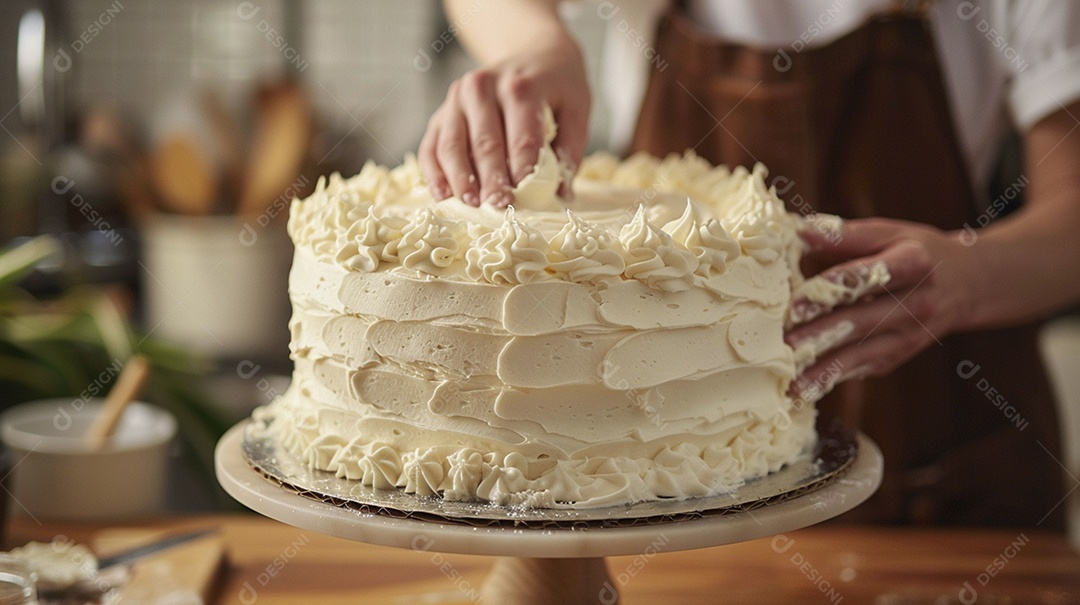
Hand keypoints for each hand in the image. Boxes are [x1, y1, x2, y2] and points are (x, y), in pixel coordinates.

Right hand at [419, 38, 590, 206]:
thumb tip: (562, 192)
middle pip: (486, 143)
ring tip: (471, 204)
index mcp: (521, 86)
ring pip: (453, 145)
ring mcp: (457, 98)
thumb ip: (570, 149)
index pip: (522, 136)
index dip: (522, 169)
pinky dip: (435, 172)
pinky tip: (444, 195)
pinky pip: (432, 146)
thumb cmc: (555, 87)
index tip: (523, 197)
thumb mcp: (576, 109)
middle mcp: (483, 87)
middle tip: (497, 205)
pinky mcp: (442, 112)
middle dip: (491, 179)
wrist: (531, 52)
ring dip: (460, 179)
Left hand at [786, 218, 981, 400]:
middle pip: (862, 322)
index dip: (832, 288)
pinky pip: (862, 368)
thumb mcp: (887, 233)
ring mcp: (910, 336)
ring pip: (862, 355)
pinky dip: (833, 379)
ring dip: (824, 370)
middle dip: (821, 336)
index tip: (797, 303)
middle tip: (785, 347)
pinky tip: (806, 388)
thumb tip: (798, 233)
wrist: (965, 284)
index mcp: (913, 263)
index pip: (870, 276)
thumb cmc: (912, 252)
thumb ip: (843, 235)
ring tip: (792, 383)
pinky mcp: (899, 357)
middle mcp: (916, 303)